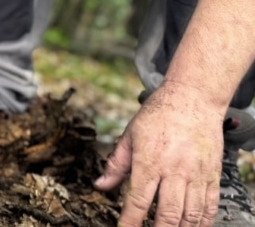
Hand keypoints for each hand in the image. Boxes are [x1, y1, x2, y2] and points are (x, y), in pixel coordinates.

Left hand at [95, 83, 224, 225]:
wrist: (192, 99)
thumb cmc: (158, 114)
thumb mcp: (130, 134)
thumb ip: (116, 164)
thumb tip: (100, 185)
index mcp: (149, 161)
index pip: (137, 200)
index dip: (129, 222)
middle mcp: (174, 170)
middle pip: (167, 214)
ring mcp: (196, 175)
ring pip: (191, 215)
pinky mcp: (212, 175)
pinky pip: (210, 206)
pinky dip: (202, 222)